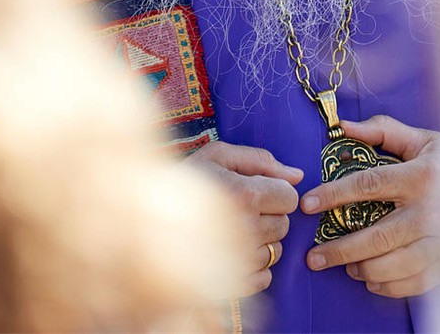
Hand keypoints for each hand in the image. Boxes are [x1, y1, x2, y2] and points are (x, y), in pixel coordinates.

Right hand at [186, 141, 302, 296]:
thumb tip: (298, 176)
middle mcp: (245, 230)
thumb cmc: (184, 180)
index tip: (254, 190)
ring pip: (276, 251)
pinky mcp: (232, 284)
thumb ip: (261, 160)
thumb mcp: (218, 155)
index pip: (289, 198)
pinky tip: (231, 252)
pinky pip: (265, 277)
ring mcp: (239, 260)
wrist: (141, 218)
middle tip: (239, 209)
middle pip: (284, 225)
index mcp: (244, 195)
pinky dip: (254, 266)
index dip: (275, 191)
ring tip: (232, 230)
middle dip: (268, 215)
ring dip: (261, 240)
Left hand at [300, 115, 439, 298]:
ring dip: (362, 269)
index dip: (334, 195)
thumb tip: (344, 127)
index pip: (368, 185)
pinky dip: (389, 286)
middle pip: (376, 237)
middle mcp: (432, 210)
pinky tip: (373, 279)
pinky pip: (414, 283)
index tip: (308, 204)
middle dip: (339, 249)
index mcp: (421, 176)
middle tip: (314, 257)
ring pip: (393, 265)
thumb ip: (384, 132)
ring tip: (346, 266)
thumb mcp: (424, 140)